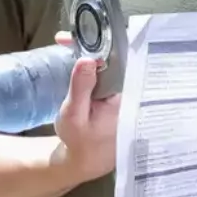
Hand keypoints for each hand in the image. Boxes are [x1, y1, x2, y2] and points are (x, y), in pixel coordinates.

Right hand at [53, 32, 120, 183]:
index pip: (121, 60)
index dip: (103, 43)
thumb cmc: (79, 142)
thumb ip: (81, 88)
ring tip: (68, 42)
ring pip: (113, 65)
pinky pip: (109, 73)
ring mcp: (125, 94)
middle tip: (66, 38)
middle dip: (94, 44)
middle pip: (117, 59)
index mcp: (125, 96)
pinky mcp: (117, 96)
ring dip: (92, 52)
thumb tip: (87, 59)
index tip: (81, 35)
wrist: (83, 161)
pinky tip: (79, 57)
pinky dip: (94, 64)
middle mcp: (130, 93)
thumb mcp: (74, 115)